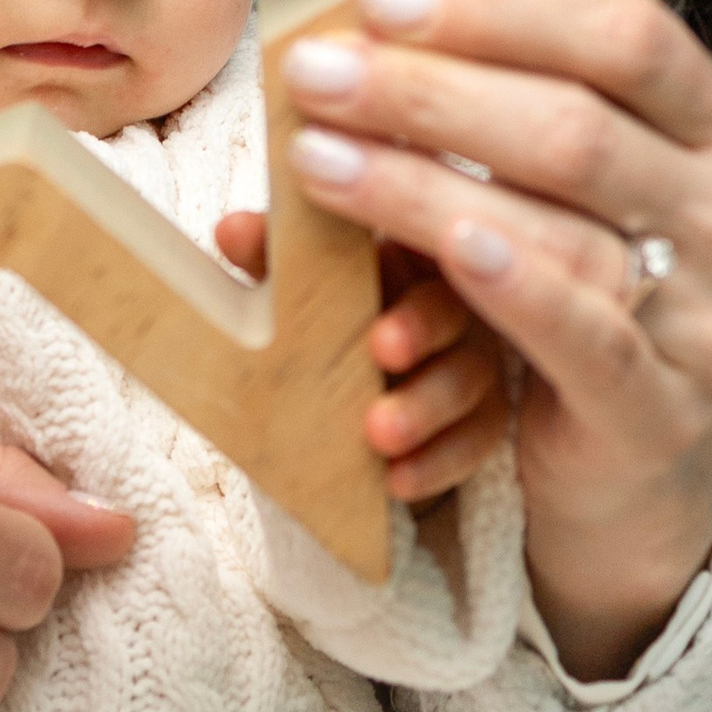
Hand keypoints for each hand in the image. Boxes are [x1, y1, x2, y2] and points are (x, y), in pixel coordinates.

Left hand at [213, 208, 506, 504]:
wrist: (326, 391)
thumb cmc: (317, 316)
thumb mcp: (289, 285)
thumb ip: (268, 255)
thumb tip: (233, 230)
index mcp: (411, 251)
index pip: (424, 240)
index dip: (406, 257)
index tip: (376, 295)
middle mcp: (454, 299)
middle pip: (453, 307)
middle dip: (420, 328)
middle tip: (382, 350)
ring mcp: (473, 360)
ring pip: (468, 381)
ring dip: (423, 409)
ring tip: (380, 435)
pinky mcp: (478, 418)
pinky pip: (472, 442)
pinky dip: (435, 463)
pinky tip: (397, 481)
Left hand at [278, 0, 711, 680]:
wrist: (636, 466)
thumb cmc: (576, 282)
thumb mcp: (543, 172)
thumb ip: (483, 64)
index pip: (624, 30)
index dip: (499, 5)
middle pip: (578, 124)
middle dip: (430, 91)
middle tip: (314, 73)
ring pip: (565, 225)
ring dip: (424, 184)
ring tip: (316, 160)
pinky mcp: (665, 407)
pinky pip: (585, 333)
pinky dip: (510, 284)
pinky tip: (442, 247)